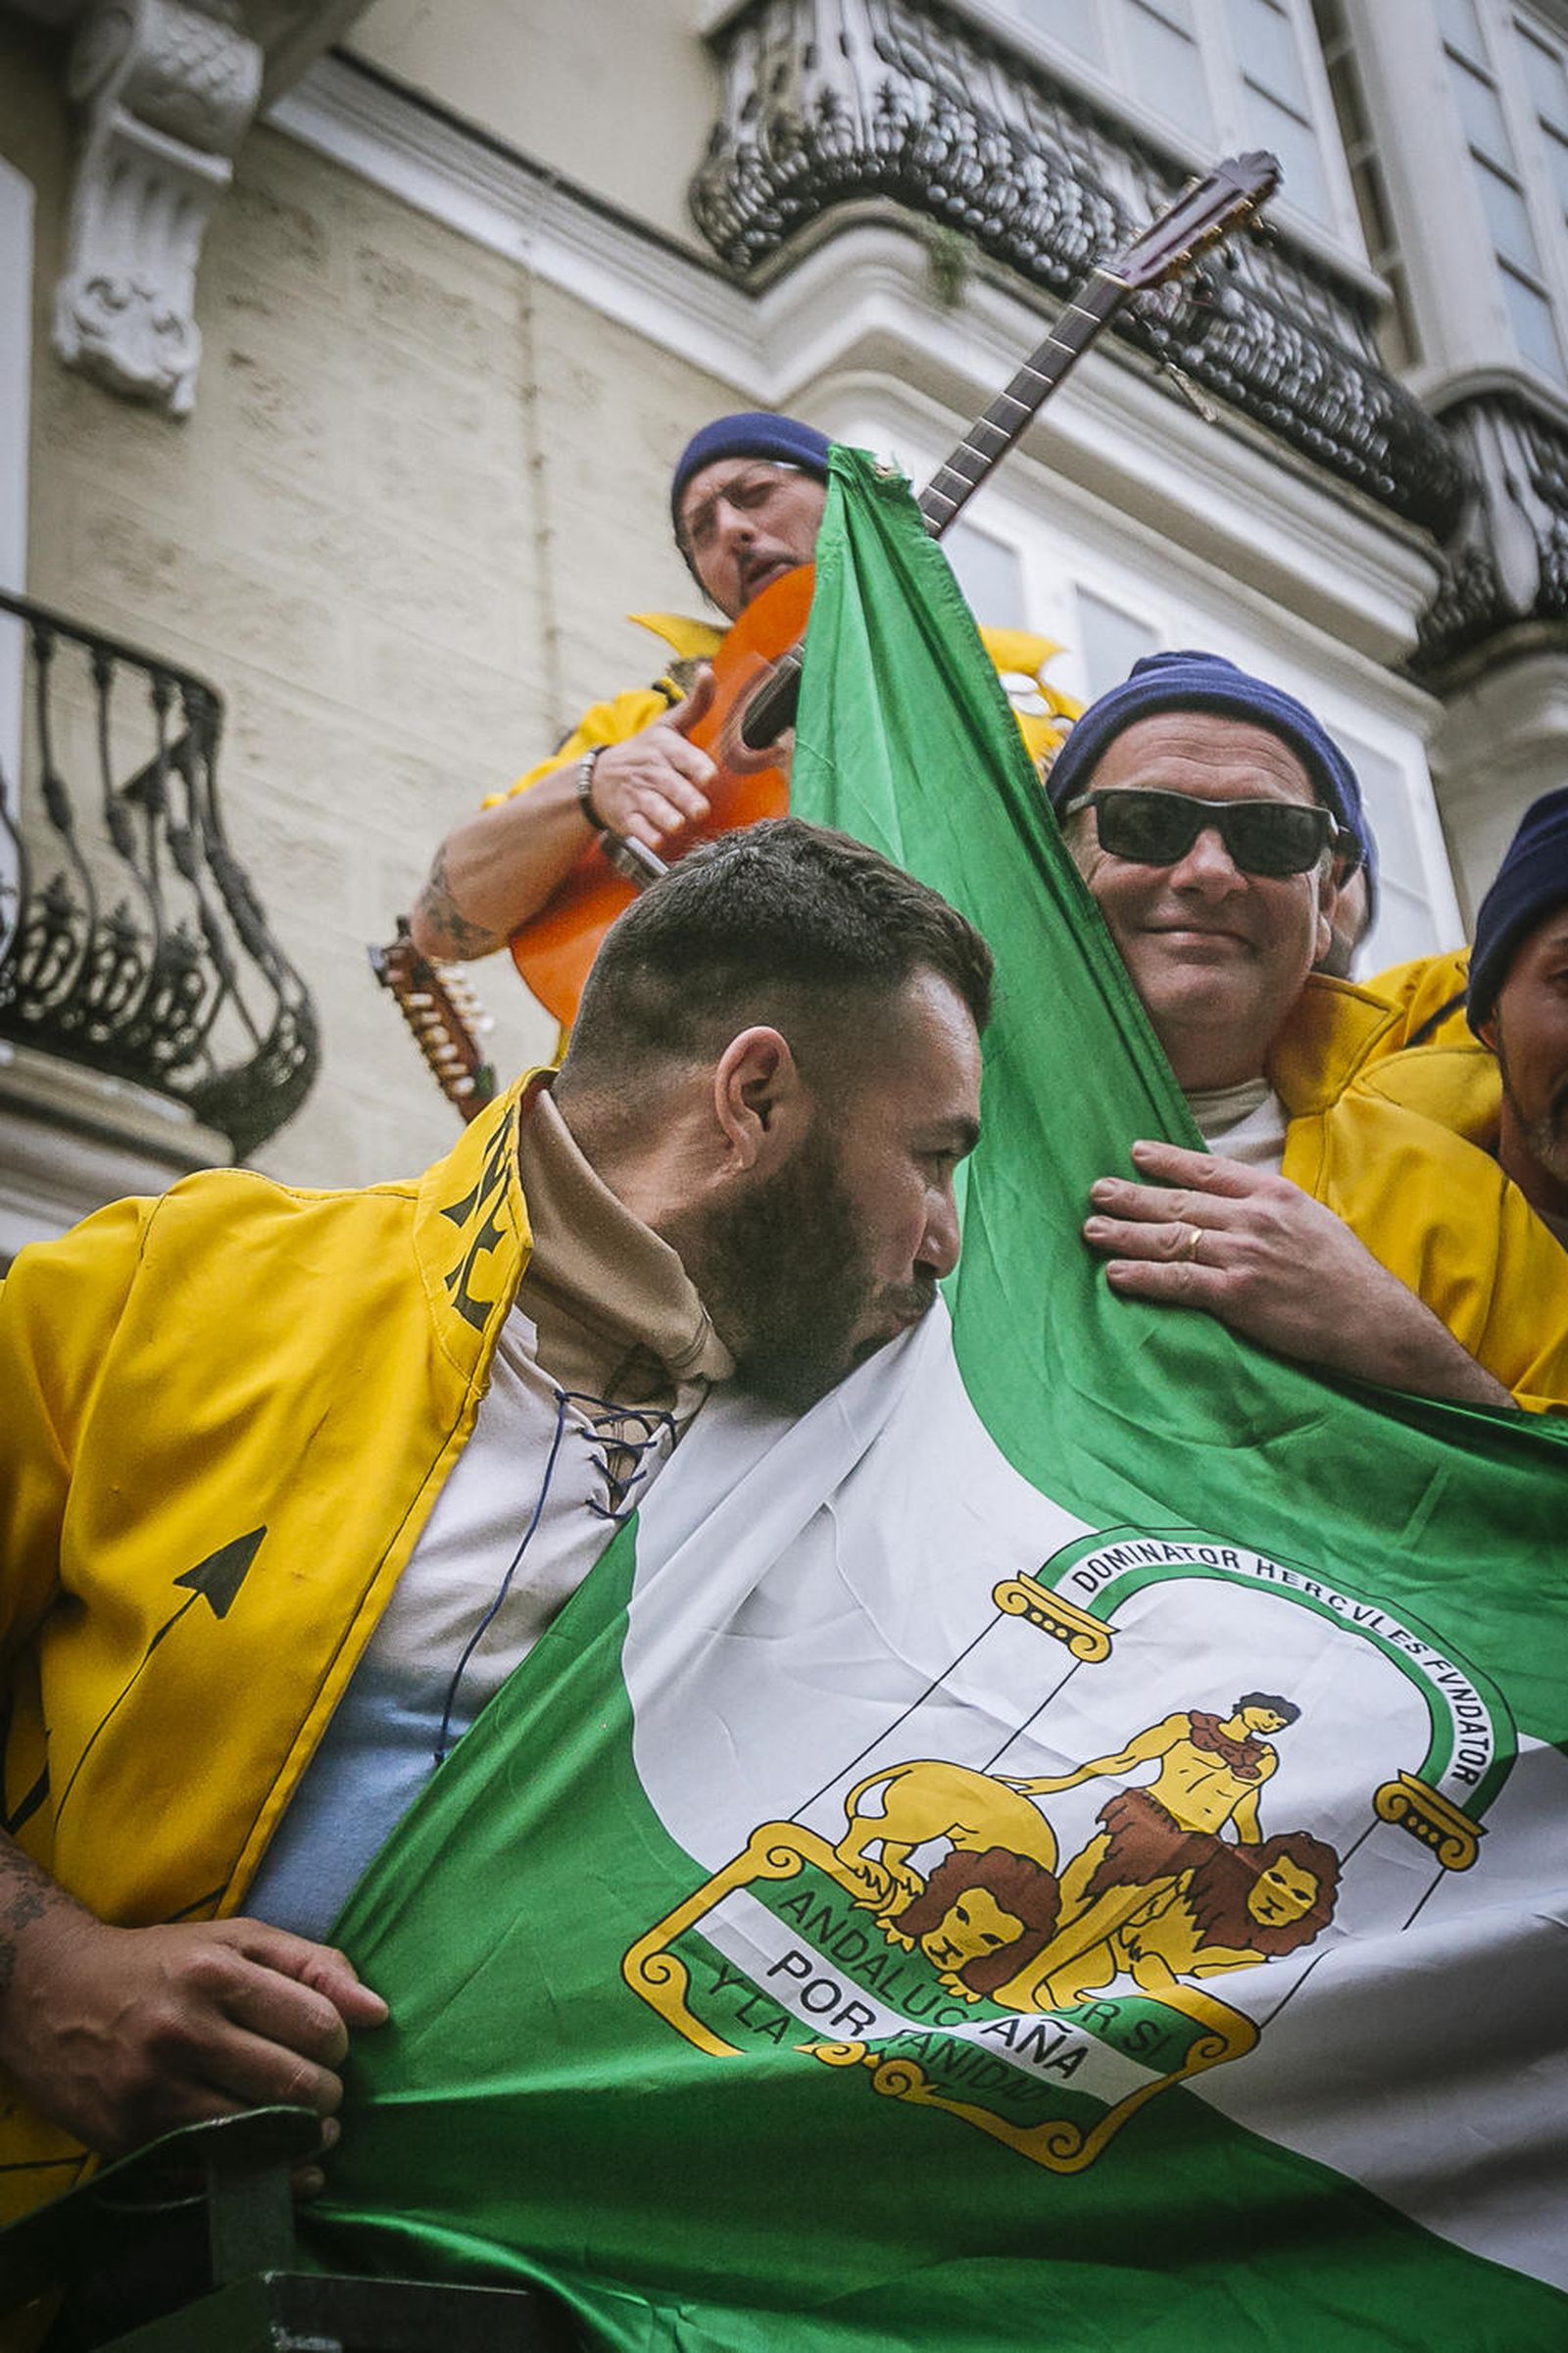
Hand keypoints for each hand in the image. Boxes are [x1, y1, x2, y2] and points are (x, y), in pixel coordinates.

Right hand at [0, 1903, 387, 2161]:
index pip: (316, 2023)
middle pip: (292, 2083)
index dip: (339, 2042)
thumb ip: (314, 1965)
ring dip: (302, 2139)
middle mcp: (181, 2031)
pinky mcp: (131, 2140)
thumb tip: (379, 2014)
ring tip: (311, 2127)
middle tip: (324, 2092)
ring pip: (258, 2134)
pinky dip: (264, 2179)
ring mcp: (152, 2092)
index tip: (330, 2045)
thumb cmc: (163, 1964)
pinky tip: (285, 2169)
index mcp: (214, 1973)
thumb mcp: (237, 1941)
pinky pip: (215, 2174)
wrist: (51, 1997)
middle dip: (327, 2094)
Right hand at [587, 669, 716, 848]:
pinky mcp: (627, 818)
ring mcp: (638, 796)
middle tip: (700, 809)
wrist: (599, 778)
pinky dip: (646, 837)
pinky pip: (637, 829)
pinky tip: (656, 841)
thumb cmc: (646, 751)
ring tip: (678, 824)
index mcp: (664, 747)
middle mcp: (651, 771)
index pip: (682, 755)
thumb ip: (696, 704)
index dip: (695, 765)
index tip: (708, 775)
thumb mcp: (668, 725)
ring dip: (667, 818)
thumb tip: (707, 671)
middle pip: (670, 786)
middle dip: (685, 797)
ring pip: (654, 808)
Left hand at [1083, 1138, 1512, 1406]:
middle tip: (1095, 1191)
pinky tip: (1115, 1275)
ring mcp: (1244, 1255)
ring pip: (1171, 1239)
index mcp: (1273, 1193)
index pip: (1208, 1169)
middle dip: (1132, 1195)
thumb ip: (1270, 1206)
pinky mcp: (1238, 1294)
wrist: (1373, 1318)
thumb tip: (1231, 1198)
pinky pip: (1178, 1282)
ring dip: (1125, 1235)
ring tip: (1092, 1230)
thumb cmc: (1345, 1273)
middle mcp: (1254, 1217)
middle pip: (1179, 1201)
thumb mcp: (1312, 1219)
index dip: (1166, 1160)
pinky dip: (1143, 1277)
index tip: (1134, 1152)